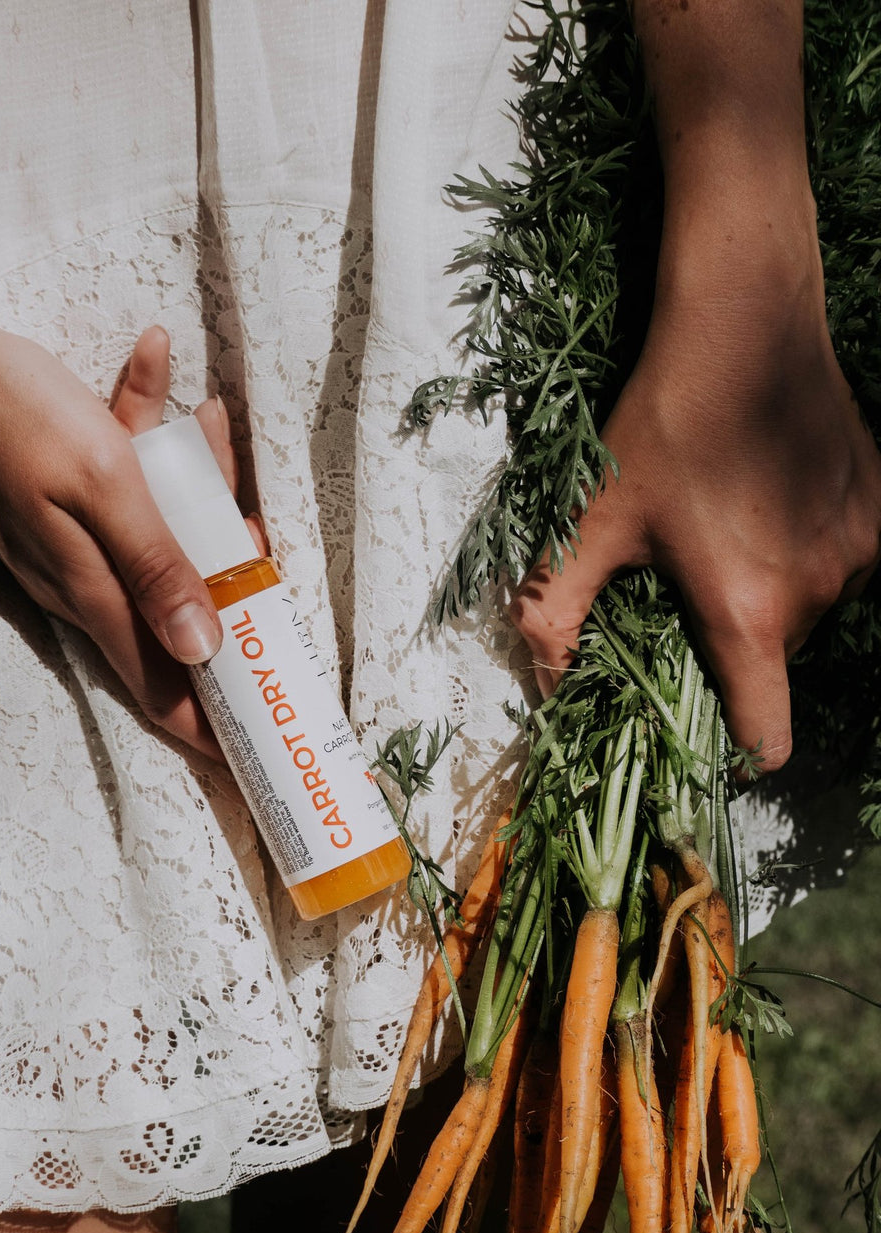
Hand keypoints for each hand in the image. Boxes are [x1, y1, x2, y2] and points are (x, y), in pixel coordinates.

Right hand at [0, 310, 240, 756]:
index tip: (255, 756)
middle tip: (261, 541)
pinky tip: (152, 367)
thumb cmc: (8, 414)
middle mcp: (85, 579)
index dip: (209, 726)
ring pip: (161, 532)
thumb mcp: (101, 483)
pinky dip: (149, 433)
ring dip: (196, 482)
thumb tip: (201, 647)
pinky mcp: (63, 501)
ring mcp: (73, 542)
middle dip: (232, 583)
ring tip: (210, 419)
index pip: (163, 685)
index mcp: (95, 590)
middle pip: (179, 604)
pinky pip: (126, 482)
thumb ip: (154, 565)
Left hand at [511, 231, 880, 771]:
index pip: (767, 735)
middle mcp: (817, 592)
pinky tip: (765, 497)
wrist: (745, 321)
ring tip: (725, 526)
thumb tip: (544, 686)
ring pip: (807, 608)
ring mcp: (860, 549)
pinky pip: (840, 560)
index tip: (711, 738)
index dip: (737, 750)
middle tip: (687, 581)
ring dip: (768, 590)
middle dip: (730, 638)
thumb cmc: (662, 424)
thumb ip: (554, 612)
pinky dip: (803, 549)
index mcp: (748, 613)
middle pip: (774, 659)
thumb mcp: (589, 520)